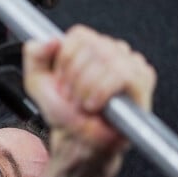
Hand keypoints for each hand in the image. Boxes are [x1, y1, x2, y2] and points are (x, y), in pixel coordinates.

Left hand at [23, 25, 156, 151]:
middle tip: (73, 98)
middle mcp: (112, 49)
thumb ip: (34, 55)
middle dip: (75, 79)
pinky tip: (97, 105)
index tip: (63, 82)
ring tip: (84, 103)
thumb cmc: (65, 112)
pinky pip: (124, 75)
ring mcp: (130, 62)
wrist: (79, 140)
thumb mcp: (37, 82)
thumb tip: (52, 39)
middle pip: (93, 47)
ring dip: (88, 87)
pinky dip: (103, 91)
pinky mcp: (143, 79)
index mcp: (90, 45)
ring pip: (108, 59)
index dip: (65, 62)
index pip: (79, 35)